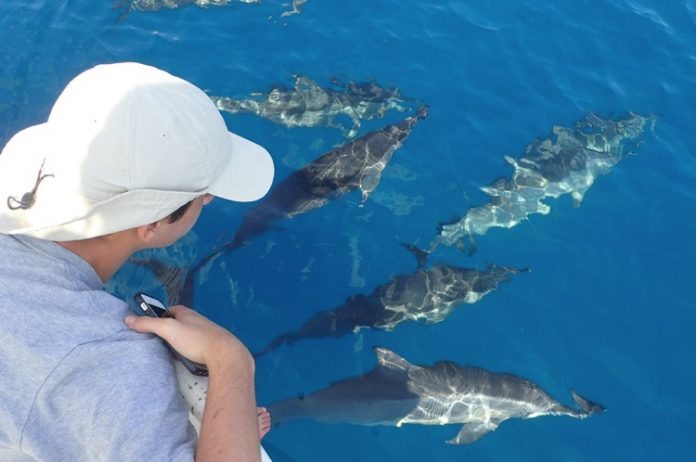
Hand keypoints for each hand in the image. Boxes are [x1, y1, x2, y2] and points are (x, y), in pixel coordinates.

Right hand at [124, 305, 250, 368]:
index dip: (159, 314)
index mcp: (188, 314)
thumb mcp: (168, 329)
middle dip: (169, 330)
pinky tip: (186, 359)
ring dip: (180, 342)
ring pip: (189, 336)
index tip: (150, 323)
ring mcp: (206, 334)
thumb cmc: (196, 339)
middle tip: (157, 340)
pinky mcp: (212, 348)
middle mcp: (198, 321)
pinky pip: (197, 347)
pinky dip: (190, 351)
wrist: (225, 354)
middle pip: (179, 323)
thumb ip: (149, 323)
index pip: (170, 309)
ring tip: (170, 352)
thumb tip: (128, 319)